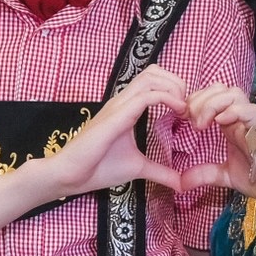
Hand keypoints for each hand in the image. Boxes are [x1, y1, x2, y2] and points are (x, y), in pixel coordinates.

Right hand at [31, 66, 191, 200]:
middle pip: (153, 71)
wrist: (69, 176)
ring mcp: (118, 106)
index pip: (152, 80)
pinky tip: (177, 113)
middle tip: (186, 107)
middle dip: (177, 83)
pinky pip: (146, 96)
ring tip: (182, 109)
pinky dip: (168, 99)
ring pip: (151, 77)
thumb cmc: (97, 169)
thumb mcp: (138, 168)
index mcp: (125, 108)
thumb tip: (181, 184)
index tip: (186, 113)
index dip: (175, 89)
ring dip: (173, 88)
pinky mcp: (116, 116)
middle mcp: (121, 101)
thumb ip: (160, 172)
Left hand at [180, 83, 255, 203]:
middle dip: (200, 98)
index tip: (183, 117)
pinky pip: (250, 110)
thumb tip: (181, 183)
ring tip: (202, 123)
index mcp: (230, 124)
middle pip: (221, 88)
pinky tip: (220, 123)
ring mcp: (252, 123)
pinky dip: (233, 111)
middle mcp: (240, 119)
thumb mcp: (225, 177)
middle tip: (191, 119)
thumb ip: (204, 175)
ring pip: (234, 93)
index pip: (212, 96)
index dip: (195, 100)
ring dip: (212, 103)